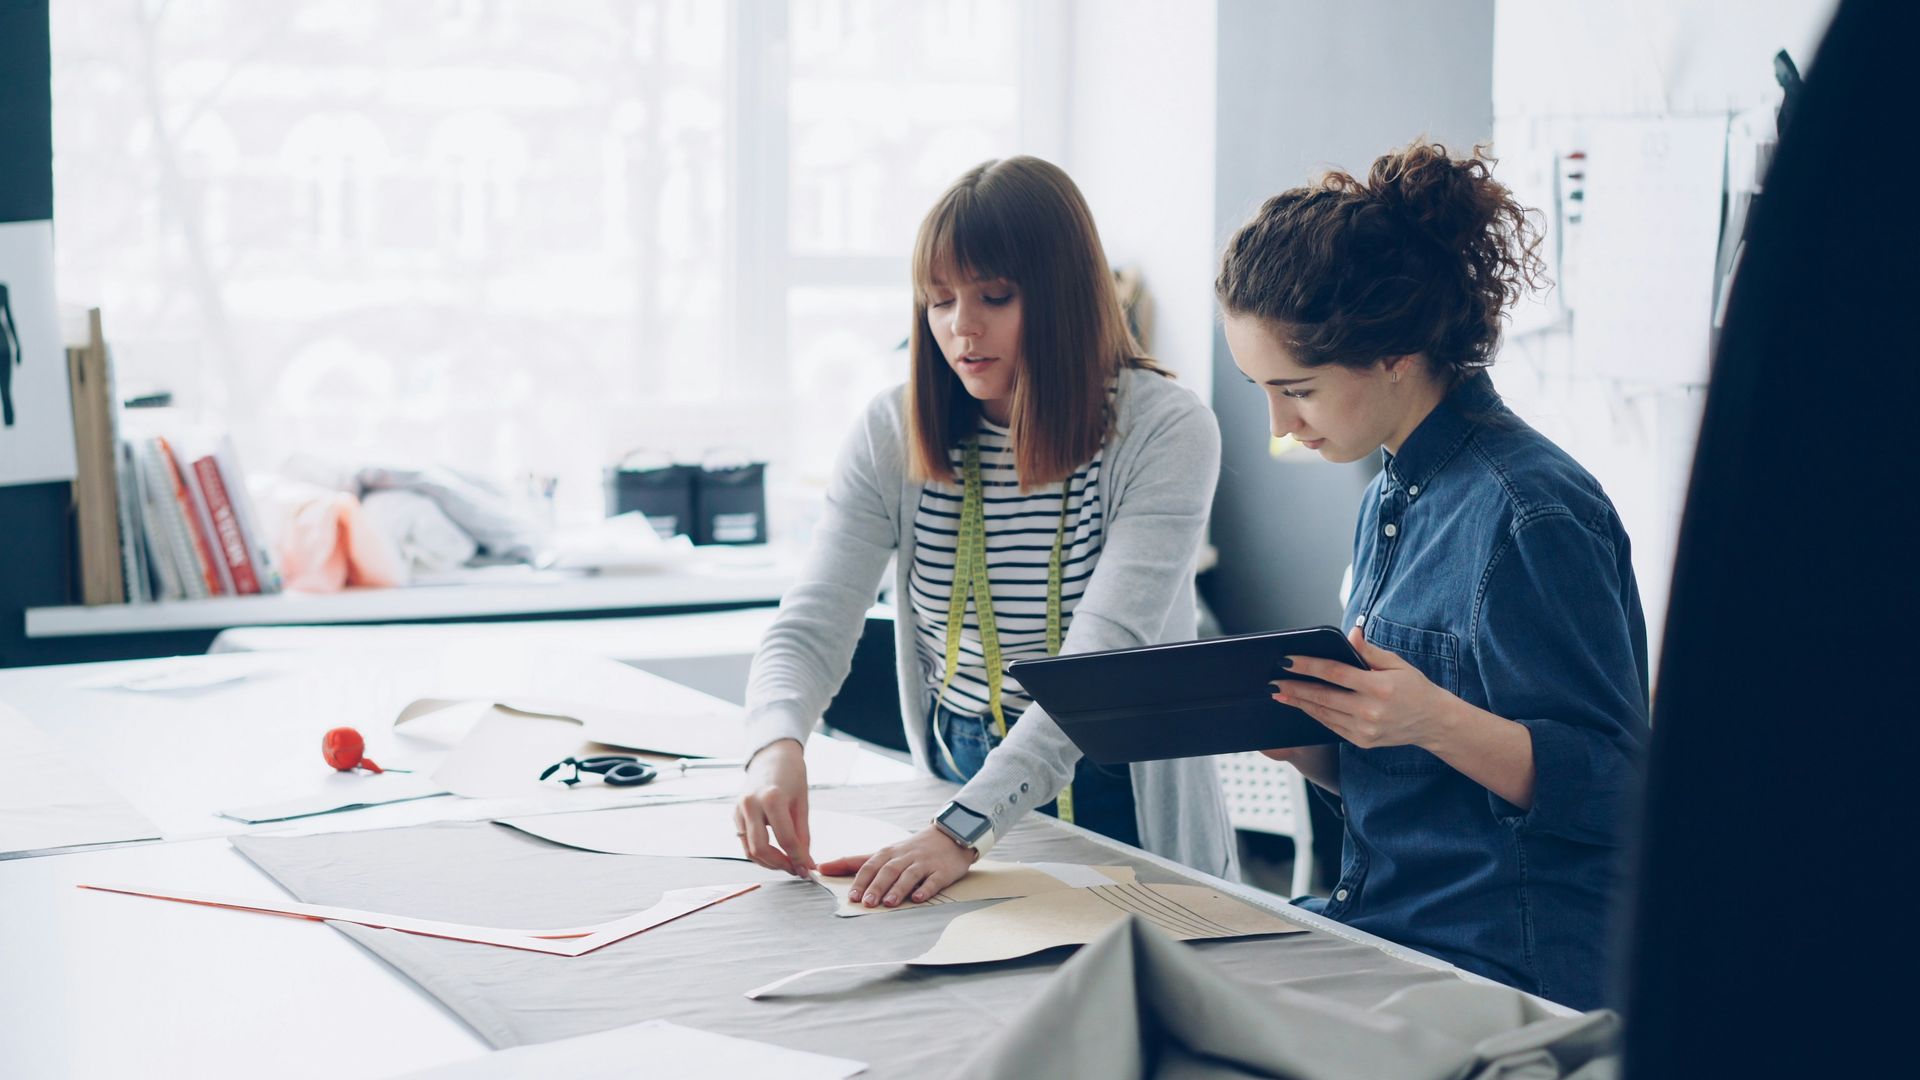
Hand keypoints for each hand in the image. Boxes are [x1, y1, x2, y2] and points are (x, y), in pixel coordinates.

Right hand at [734, 739, 812, 875]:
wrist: (771, 756)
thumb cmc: (791, 775)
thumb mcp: (802, 803)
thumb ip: (803, 834)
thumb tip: (806, 861)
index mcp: (771, 798)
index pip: (786, 839)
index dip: (799, 859)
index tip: (808, 869)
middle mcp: (750, 805)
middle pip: (761, 849)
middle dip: (780, 865)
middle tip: (796, 870)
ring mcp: (739, 810)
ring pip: (749, 850)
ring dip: (769, 863)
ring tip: (788, 864)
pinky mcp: (735, 814)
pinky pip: (746, 842)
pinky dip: (760, 853)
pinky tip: (775, 854)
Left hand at [819, 825, 976, 908]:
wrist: (949, 836)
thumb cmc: (910, 849)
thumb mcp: (883, 853)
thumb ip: (854, 862)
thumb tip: (822, 868)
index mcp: (888, 853)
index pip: (870, 865)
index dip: (860, 880)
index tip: (851, 896)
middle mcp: (904, 857)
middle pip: (888, 871)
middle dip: (876, 886)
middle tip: (866, 903)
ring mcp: (923, 864)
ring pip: (909, 875)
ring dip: (898, 889)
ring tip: (888, 903)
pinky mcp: (942, 871)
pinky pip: (933, 880)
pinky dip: (926, 889)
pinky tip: (918, 898)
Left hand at [1269, 624, 1459, 751]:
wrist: (1433, 722)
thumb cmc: (1415, 688)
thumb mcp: (1396, 663)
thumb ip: (1369, 651)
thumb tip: (1351, 634)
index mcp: (1379, 687)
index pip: (1335, 673)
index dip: (1308, 666)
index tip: (1287, 660)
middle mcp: (1370, 711)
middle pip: (1322, 696)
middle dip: (1294, 688)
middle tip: (1273, 681)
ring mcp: (1365, 729)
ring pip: (1323, 713)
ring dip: (1299, 703)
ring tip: (1280, 693)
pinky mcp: (1362, 741)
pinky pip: (1331, 726)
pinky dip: (1315, 715)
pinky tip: (1302, 705)